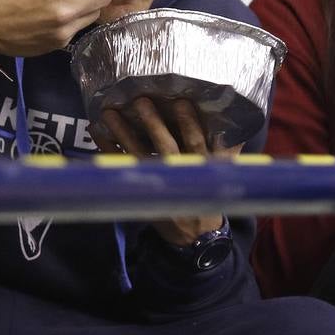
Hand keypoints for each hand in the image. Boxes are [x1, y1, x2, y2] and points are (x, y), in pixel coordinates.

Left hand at [93, 97, 240, 245]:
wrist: (192, 233)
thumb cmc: (208, 195)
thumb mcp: (222, 176)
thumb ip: (228, 152)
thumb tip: (237, 125)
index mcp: (198, 168)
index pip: (195, 144)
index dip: (189, 124)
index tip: (182, 102)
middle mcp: (176, 172)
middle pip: (163, 146)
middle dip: (152, 123)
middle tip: (141, 100)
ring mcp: (154, 180)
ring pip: (136, 153)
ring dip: (121, 132)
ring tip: (109, 112)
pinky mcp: (138, 185)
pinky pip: (119, 165)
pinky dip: (107, 148)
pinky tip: (97, 131)